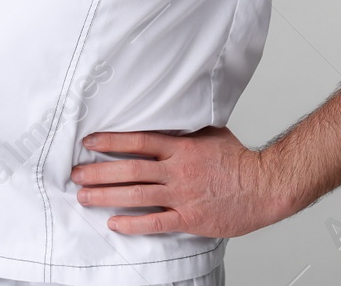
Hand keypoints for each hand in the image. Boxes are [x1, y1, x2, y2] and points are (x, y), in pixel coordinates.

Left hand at [70, 126, 286, 237]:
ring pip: (137, 195)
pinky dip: (133, 223)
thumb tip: (165, 118)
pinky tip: (114, 222)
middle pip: (130, 169)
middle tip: (75, 173)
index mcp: (182, 147)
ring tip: (84, 196)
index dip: (110, 141)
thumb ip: (185, 130)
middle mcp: (178, 170)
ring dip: (107, 195)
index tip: (89, 143)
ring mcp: (183, 196)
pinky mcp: (190, 219)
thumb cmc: (239, 161)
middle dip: (98, 171)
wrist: (265, 186)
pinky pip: (156, 222)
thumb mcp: (210, 134)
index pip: (138, 141)